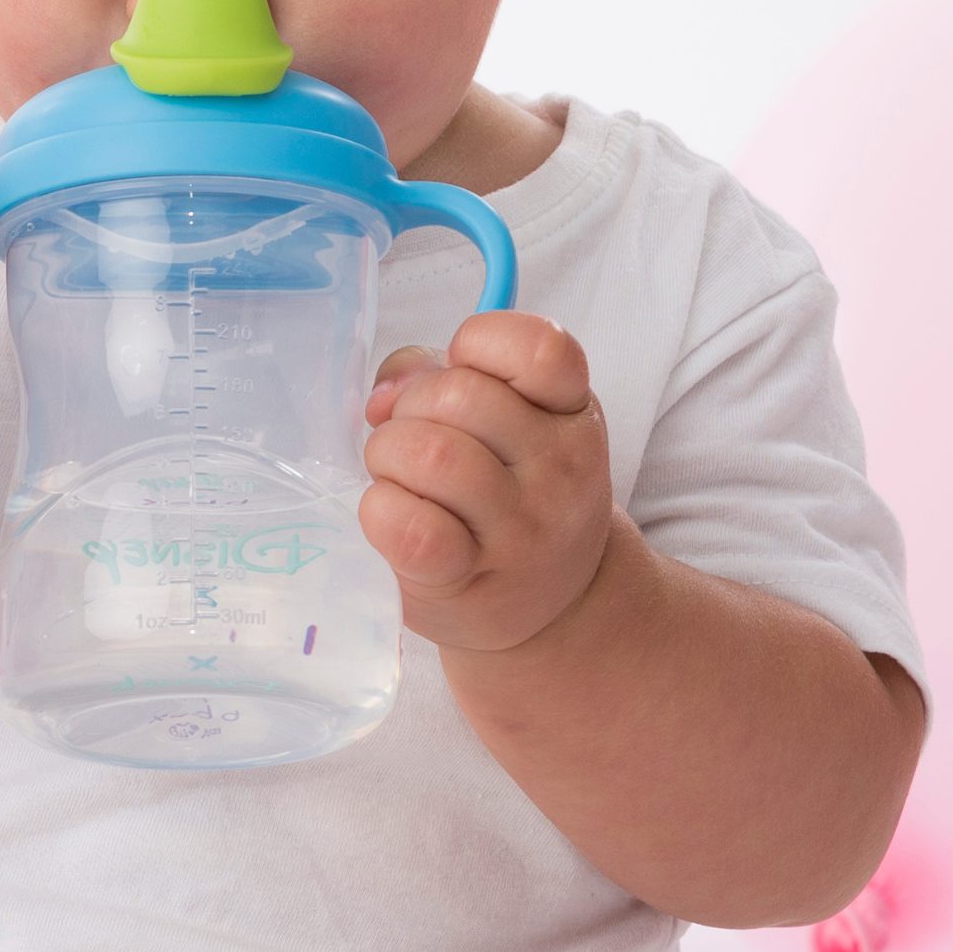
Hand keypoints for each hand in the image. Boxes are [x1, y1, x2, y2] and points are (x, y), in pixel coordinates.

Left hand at [359, 312, 613, 652]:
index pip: (541, 348)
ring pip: (429, 452)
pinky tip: (391, 515)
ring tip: (397, 477)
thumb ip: (436, 376)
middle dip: (410, 407)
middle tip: (412, 439)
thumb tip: (383, 397)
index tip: (459, 370)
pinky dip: (380, 510)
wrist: (558, 608)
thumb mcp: (508, 423)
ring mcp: (523, 527)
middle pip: (458, 394)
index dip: (478, 343)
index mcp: (572, 412)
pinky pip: (408, 527)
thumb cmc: (512, 495)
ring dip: (387, 455)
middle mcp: (562, 466)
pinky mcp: (471, 577)